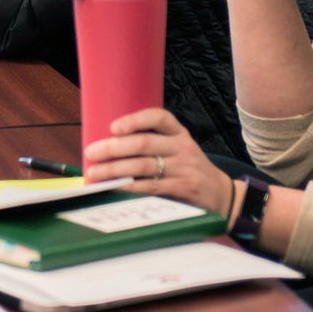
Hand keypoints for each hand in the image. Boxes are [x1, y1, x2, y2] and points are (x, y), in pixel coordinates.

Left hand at [81, 108, 234, 217]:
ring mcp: (183, 168)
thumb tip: (107, 145)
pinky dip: (129, 187)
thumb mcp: (177, 149)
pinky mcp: (183, 188)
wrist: (220, 194)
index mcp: (178, 133)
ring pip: (143, 166)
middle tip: (91, 152)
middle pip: (143, 143)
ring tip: (96, 172)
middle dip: (113, 148)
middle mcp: (182, 147)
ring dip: (115, 169)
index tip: (113, 127)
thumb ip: (152, 143)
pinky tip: (114, 187)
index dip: (135, 120)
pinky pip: (151, 187)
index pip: (159, 117)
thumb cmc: (187, 168)